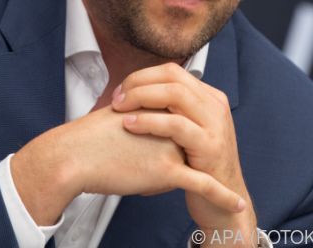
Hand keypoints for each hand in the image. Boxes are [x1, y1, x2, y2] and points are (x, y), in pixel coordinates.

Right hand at [10, 105, 244, 225]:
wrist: (75, 155)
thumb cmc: (92, 140)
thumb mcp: (123, 116)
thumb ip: (143, 117)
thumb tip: (150, 125)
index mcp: (162, 108)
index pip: (187, 122)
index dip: (191, 140)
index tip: (198, 150)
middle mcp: (173, 123)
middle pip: (194, 142)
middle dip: (196, 159)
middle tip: (200, 170)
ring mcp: (173, 146)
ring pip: (199, 162)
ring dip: (215, 178)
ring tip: (227, 193)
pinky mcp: (168, 170)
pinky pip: (202, 185)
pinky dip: (222, 196)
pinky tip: (237, 204)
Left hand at [112, 63, 256, 241]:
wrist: (223, 206)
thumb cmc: (197, 168)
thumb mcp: (188, 132)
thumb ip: (171, 112)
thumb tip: (135, 95)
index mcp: (209, 98)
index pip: (172, 71)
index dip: (143, 77)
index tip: (122, 91)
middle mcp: (215, 105)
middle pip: (172, 76)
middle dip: (139, 83)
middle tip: (117, 98)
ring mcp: (215, 124)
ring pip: (174, 93)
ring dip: (141, 97)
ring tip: (120, 108)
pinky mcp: (209, 145)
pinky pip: (175, 124)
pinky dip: (149, 121)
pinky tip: (130, 125)